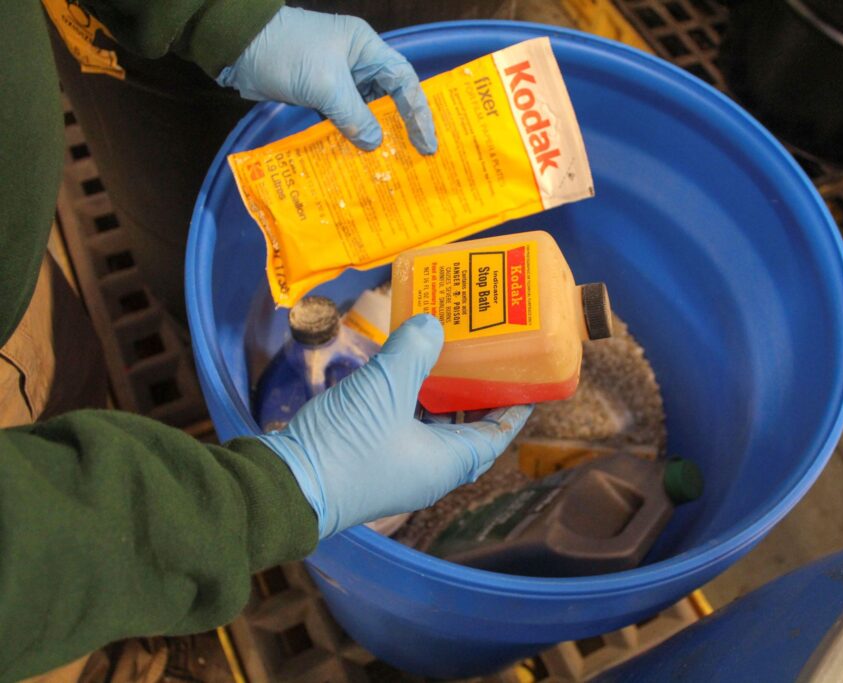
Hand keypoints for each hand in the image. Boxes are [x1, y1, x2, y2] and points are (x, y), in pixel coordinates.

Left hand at [217, 7, 436, 153]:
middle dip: (402, 126)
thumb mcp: (325, 85)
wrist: (239, 46)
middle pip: (389, 97)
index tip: (427, 143)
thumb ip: (354, 116)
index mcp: (366, 48)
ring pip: (366, 110)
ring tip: (390, 163)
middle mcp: (357, 61)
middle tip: (416, 157)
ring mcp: (337, 77)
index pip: (404, 80)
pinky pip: (343, 117)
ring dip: (375, 135)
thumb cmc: (287, 53)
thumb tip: (375, 145)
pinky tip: (359, 157)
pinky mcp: (319, 93)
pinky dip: (351, 135)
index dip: (419, 112)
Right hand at [259, 315, 532, 538]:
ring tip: (446, 360)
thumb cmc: (347, 445)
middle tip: (484, 361)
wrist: (284, 488)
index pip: (496, 435)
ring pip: (433, 432)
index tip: (528, 381)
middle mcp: (428, 473)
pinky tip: (400, 376)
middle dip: (477, 399)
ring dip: (442, 400)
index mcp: (446, 463)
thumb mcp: (384, 388)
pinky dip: (410, 405)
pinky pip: (404, 431)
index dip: (514, 408)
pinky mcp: (370, 464)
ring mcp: (397, 471)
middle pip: (467, 434)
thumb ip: (413, 351)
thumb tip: (433, 325)